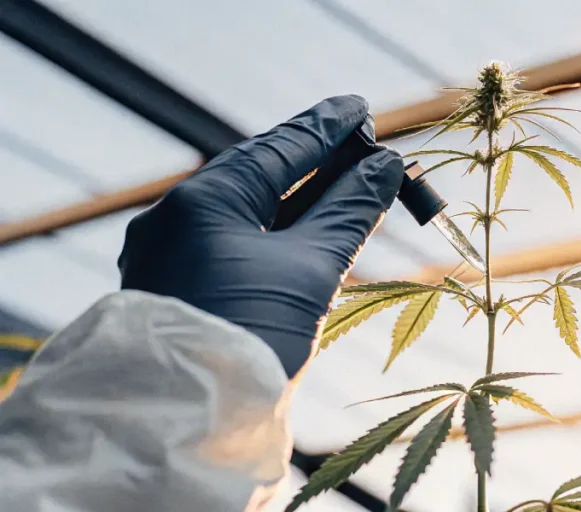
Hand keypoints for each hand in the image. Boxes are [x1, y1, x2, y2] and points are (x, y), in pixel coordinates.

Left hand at [118, 96, 403, 376]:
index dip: (326, 127)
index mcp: (203, 201)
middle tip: (365, 144)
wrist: (190, 418)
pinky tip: (311, 228)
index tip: (361, 109)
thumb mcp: (310, 268)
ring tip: (350, 183)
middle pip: (260, 175)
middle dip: (317, 162)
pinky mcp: (180, 286)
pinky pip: (236, 242)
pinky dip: (278, 231)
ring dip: (303, 198)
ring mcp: (173, 254)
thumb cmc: (250, 336)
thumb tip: (385, 166)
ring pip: (250, 212)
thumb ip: (349, 211)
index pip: (278, 148)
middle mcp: (178, 219)